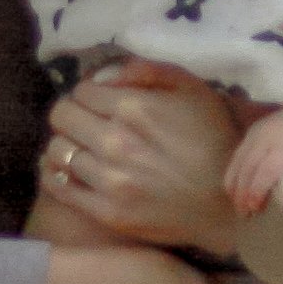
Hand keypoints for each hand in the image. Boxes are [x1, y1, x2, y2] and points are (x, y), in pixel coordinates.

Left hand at [47, 60, 245, 254]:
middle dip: (72, 114)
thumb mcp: (192, 89)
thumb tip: (103, 75)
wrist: (228, 203)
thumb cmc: (213, 139)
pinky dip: (54, 173)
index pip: (81, 90)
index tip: (100, 102)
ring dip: (66, 144)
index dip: (89, 93)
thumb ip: (146, 70)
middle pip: (61, 116)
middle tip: (86, 123)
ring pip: (56, 150)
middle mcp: (115, 142)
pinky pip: (58, 186)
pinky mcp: (106, 213)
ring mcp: (108, 180)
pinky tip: (68, 169)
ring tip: (82, 148)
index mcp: (134, 107)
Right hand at [226, 82, 282, 210]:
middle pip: (247, 168)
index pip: (267, 170)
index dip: (257, 189)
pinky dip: (233, 173)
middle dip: (242, 192)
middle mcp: (267, 138)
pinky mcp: (251, 131)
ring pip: (238, 162)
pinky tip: (235, 189)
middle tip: (245, 214)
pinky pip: (237, 155)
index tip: (255, 208)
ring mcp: (256, 133)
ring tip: (238, 206)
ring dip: (234, 184)